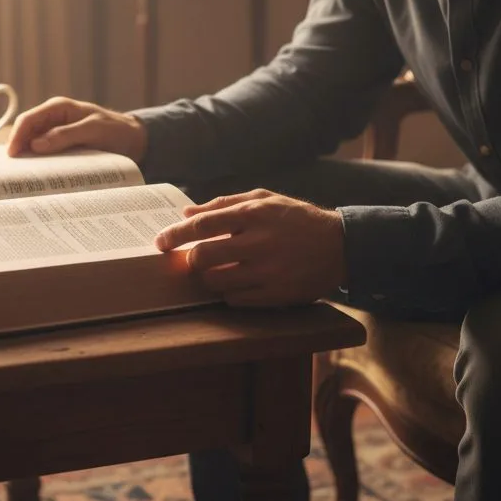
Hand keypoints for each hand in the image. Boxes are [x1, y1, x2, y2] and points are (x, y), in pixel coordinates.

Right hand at [7, 96, 147, 161]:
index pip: (28, 120)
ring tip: (20, 176)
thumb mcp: (93, 130)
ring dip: (27, 158)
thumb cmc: (115, 130)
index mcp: (58, 108)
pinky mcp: (61, 146)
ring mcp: (56, 133)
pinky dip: (39, 163)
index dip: (16, 136)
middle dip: (17, 149)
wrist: (132, 139)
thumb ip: (66, 135)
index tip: (11, 155)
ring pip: (33, 145)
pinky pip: (44, 154)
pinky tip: (35, 175)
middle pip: (26, 133)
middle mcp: (53, 119)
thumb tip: (36, 145)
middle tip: (11, 170)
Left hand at [155, 189, 346, 307]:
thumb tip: (186, 212)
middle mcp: (259, 242)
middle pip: (202, 257)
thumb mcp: (265, 199)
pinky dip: (228, 293)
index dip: (175, 235)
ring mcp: (268, 271)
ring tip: (217, 271)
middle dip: (191, 260)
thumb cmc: (296, 219)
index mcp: (254, 214)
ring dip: (208, 278)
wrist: (341, 246)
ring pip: (215, 281)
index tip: (160, 242)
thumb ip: (225, 203)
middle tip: (193, 259)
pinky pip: (235, 300)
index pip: (201, 225)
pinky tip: (237, 283)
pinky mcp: (276, 295)